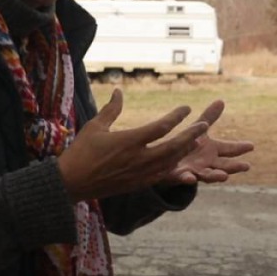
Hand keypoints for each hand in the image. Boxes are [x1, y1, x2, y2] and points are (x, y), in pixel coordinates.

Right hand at [57, 89, 207, 202]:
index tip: (187, 108)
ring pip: (170, 162)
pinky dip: (173, 166)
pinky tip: (179, 160)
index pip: (160, 128)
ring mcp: (139, 174)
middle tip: (204, 125)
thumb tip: (119, 90)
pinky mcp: (137, 185)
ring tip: (196, 141)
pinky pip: (161, 175)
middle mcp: (138, 159)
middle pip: (173, 147)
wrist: (71, 183)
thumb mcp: (95, 127)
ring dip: (185, 151)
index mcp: (129, 141)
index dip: (176, 117)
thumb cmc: (81, 151)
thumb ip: (112, 109)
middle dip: (190, 135)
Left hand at [162, 100, 253, 185]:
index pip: (229, 149)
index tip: (252, 145)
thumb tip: (221, 100)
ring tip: (225, 177)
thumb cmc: (187, 146)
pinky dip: (188, 179)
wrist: (168, 162)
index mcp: (213, 151)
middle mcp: (207, 163)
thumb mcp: (198, 130)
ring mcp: (195, 171)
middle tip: (246, 166)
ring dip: (216, 176)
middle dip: (234, 167)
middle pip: (223, 165)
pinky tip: (191, 179)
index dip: (240, 148)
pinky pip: (184, 179)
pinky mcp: (179, 176)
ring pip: (207, 175)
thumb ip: (209, 118)